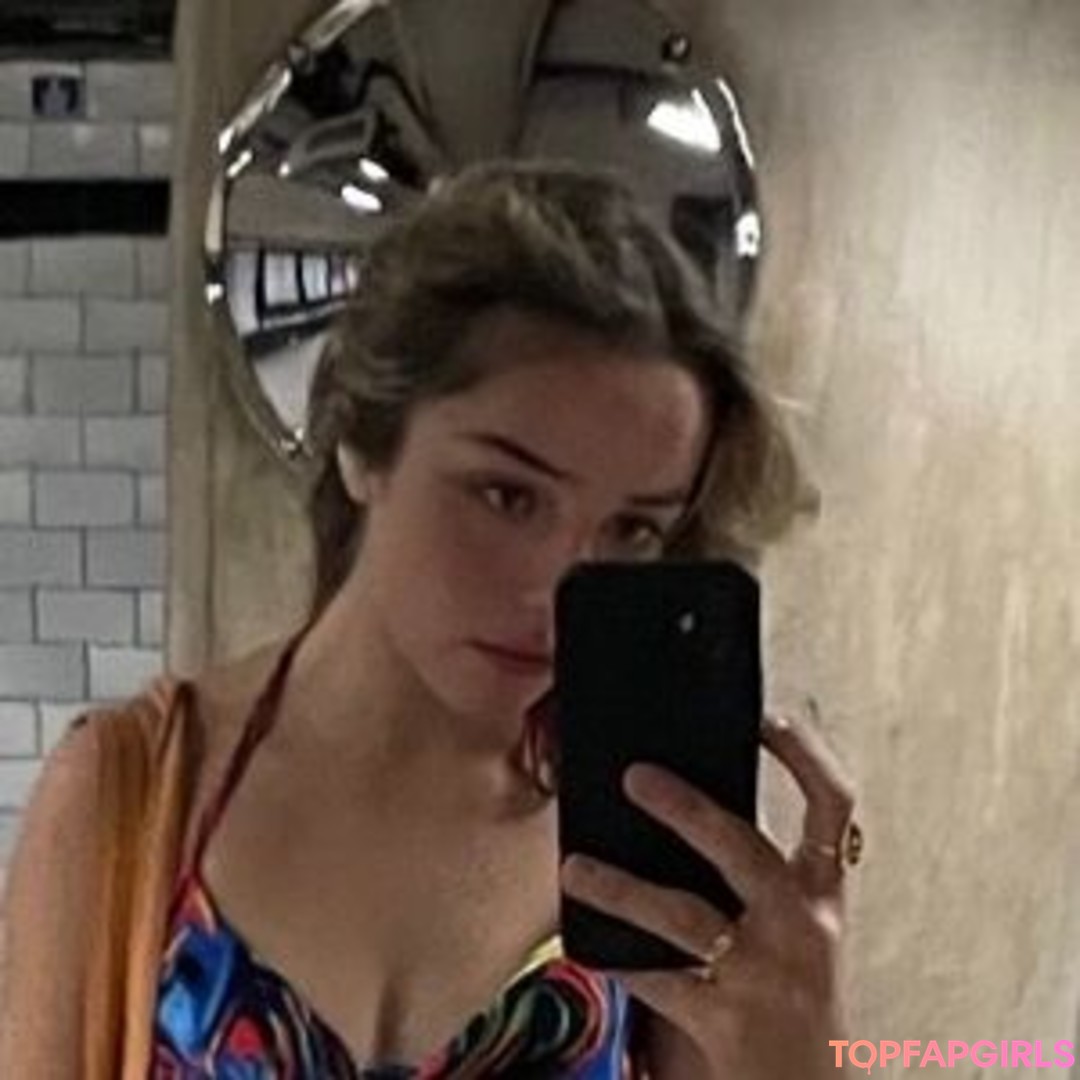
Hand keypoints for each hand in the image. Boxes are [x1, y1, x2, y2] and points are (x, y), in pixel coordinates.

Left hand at [560, 708, 859, 1079]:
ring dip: (622, 888)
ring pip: (685, 917)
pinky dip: (619, 959)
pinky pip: (660, 980)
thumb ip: (759, 872)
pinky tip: (586, 944)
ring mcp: (767, 976)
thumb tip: (689, 799)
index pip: (834, 808)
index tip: (765, 715)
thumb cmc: (793, 995)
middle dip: (687, 809)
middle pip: (744, 850)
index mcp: (824, 894)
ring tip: (575, 866)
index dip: (806, 755)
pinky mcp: (729, 1023)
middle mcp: (805, 928)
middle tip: (634, 777)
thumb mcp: (795, 927)